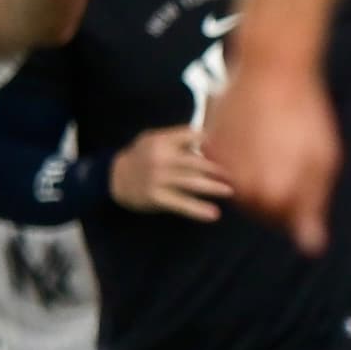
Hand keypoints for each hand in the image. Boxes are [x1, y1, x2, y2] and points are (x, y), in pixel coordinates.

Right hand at [109, 126, 231, 219]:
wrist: (114, 178)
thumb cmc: (142, 156)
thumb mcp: (153, 139)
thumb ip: (177, 138)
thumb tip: (210, 137)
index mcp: (161, 141)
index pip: (191, 135)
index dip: (209, 140)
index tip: (228, 147)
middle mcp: (161, 159)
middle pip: (195, 162)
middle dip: (217, 168)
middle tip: (236, 173)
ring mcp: (158, 179)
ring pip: (191, 183)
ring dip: (213, 188)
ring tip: (230, 191)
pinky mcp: (156, 197)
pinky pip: (181, 204)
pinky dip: (198, 209)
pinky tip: (213, 214)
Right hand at [204, 48, 342, 248]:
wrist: (272, 70)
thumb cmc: (306, 115)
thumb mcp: (324, 162)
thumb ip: (313, 208)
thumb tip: (310, 247)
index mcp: (274, 196)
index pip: (284, 223)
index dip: (298, 204)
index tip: (304, 179)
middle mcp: (241, 188)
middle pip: (259, 208)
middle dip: (275, 192)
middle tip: (289, 159)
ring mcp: (221, 168)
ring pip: (238, 189)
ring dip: (254, 177)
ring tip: (271, 147)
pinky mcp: (208, 148)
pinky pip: (222, 166)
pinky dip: (236, 159)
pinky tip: (253, 137)